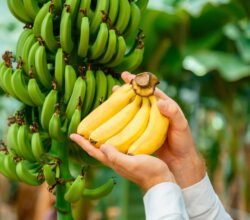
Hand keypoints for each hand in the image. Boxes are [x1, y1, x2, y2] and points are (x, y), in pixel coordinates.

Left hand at [70, 134, 174, 190]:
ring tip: (96, 127)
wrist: (161, 181)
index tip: (72, 134)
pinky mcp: (130, 155)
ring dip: (99, 138)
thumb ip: (116, 157)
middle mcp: (114, 160)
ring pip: (106, 146)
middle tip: (82, 128)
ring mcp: (122, 158)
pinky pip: (117, 145)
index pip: (93, 151)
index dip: (82, 143)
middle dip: (88, 139)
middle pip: (97, 148)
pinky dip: (113, 138)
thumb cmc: (148, 173)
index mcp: (112, 161)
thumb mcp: (132, 164)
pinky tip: (116, 132)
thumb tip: (103, 146)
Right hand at [120, 72, 205, 187]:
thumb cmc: (183, 142)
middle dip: (127, 90)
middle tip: (115, 86)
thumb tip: (160, 101)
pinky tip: (114, 117)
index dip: (138, 81)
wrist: (180, 161)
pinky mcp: (142, 132)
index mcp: (164, 105)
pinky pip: (131, 122)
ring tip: (111, 98)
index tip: (127, 75)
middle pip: (139, 97)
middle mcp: (154, 111)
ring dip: (123, 103)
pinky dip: (123, 118)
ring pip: (133, 108)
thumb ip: (173, 112)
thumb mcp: (181, 125)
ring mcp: (147, 121)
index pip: (149, 89)